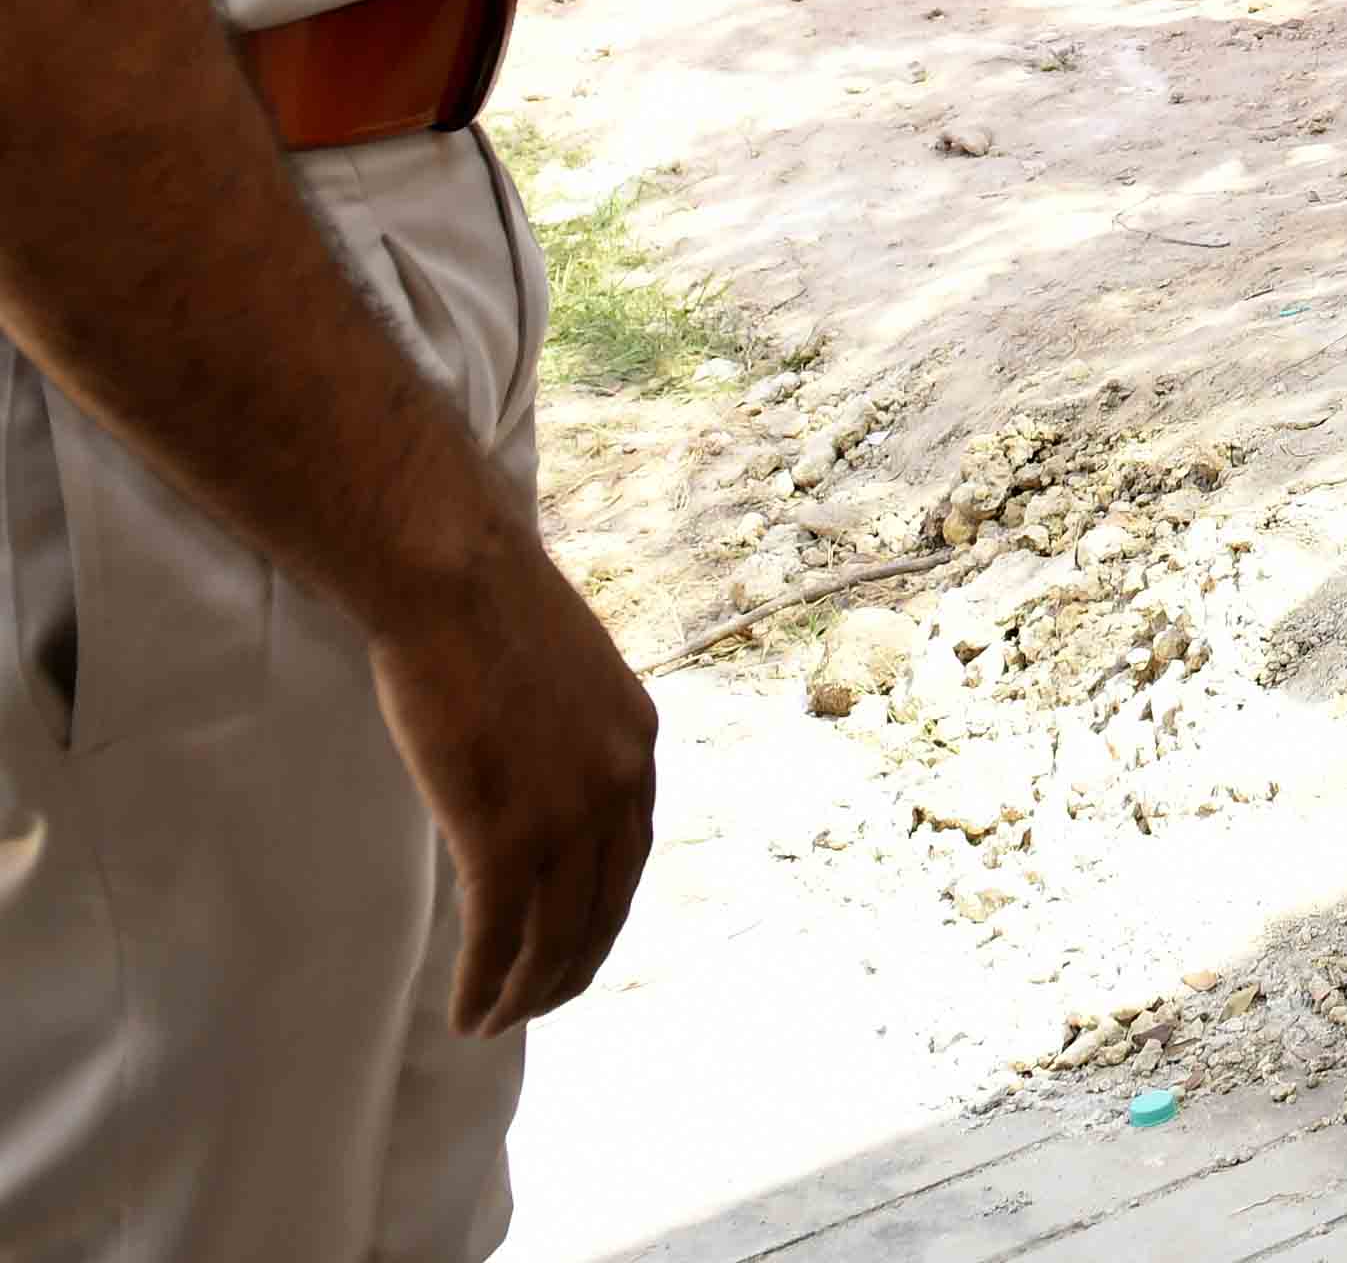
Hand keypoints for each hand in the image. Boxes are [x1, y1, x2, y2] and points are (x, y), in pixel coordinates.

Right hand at [367, 521, 656, 1033]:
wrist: (455, 578)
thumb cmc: (491, 610)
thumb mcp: (564, 675)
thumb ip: (567, 734)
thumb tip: (542, 776)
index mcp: (636, 743)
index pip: (630, 856)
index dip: (601, 913)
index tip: (573, 946)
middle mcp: (617, 784)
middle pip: (602, 909)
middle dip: (569, 969)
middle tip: (531, 1006)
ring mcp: (564, 812)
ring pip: (555, 938)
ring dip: (524, 994)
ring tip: (492, 1022)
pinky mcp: (503, 831)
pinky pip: (499, 936)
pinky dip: (484, 984)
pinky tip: (465, 1012)